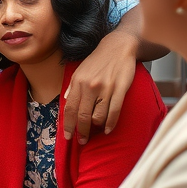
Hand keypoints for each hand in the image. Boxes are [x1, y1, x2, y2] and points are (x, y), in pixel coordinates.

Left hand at [62, 29, 137, 143]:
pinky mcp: (120, 89)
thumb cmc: (98, 60)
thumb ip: (72, 87)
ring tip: (96, 131)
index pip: (70, 108)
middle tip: (81, 140)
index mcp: (78, 82)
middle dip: (81, 131)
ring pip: (99, 116)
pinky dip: (110, 124)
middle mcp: (90, 86)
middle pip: (83, 116)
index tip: (68, 136)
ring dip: (96, 127)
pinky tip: (107, 130)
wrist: (118, 47)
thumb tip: (66, 101)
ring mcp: (106, 88)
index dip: (68, 125)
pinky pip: (114, 112)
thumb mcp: (79, 71)